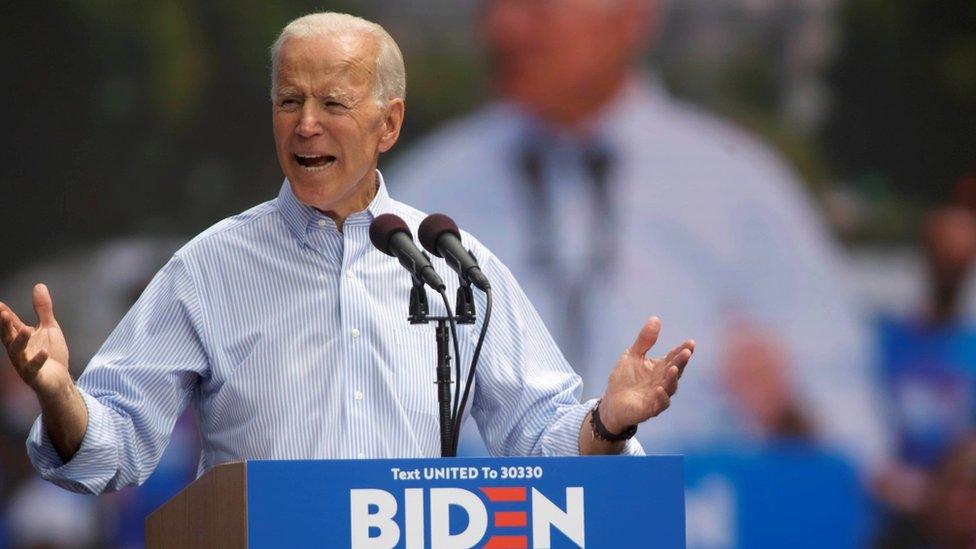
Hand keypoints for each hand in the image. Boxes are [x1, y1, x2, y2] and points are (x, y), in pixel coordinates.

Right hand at [0, 284, 71, 397]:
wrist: (60, 380)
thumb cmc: (51, 353)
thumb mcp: (49, 327)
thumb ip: (43, 309)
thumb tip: (38, 286)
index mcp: (21, 338)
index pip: (11, 324)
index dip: (4, 314)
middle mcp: (19, 351)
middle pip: (8, 337)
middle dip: (5, 326)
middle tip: (3, 313)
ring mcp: (25, 364)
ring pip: (17, 353)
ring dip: (20, 342)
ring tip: (26, 330)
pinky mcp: (35, 377)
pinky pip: (33, 369)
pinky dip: (37, 360)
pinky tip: (44, 351)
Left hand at [599, 317, 693, 433]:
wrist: (611, 402)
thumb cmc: (624, 379)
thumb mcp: (632, 355)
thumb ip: (644, 340)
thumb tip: (656, 318)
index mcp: (660, 368)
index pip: (674, 357)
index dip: (683, 350)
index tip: (690, 342)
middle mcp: (663, 381)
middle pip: (675, 370)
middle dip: (681, 362)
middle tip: (686, 352)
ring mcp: (658, 396)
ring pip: (670, 387)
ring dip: (673, 378)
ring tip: (674, 368)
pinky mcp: (650, 409)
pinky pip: (660, 403)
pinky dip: (661, 397)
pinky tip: (660, 388)